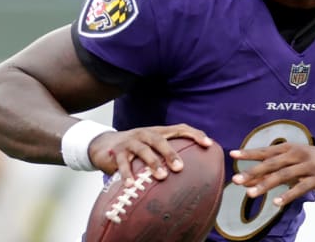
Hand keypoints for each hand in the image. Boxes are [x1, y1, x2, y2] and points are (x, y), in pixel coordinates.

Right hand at [88, 123, 212, 184]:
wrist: (105, 144)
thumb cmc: (137, 149)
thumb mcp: (153, 148)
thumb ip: (169, 156)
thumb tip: (195, 172)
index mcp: (158, 132)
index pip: (180, 129)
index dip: (195, 134)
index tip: (209, 144)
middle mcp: (145, 134)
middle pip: (160, 140)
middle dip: (171, 153)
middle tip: (180, 168)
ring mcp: (130, 142)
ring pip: (143, 150)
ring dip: (152, 163)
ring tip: (161, 176)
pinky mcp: (116, 152)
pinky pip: (122, 163)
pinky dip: (127, 174)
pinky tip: (131, 185)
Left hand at [229, 143, 314, 206]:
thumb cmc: (312, 162)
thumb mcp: (293, 162)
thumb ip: (272, 171)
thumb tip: (247, 180)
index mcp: (289, 148)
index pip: (265, 151)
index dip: (249, 153)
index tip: (233, 154)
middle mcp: (297, 154)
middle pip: (272, 163)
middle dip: (253, 171)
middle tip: (236, 179)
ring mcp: (308, 166)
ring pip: (283, 175)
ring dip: (266, 184)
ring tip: (251, 193)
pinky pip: (300, 188)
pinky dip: (288, 195)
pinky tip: (276, 202)